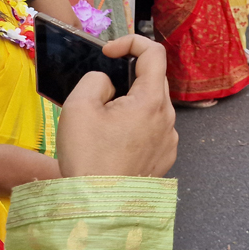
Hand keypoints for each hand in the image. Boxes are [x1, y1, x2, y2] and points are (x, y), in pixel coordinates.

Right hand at [57, 34, 176, 177]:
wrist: (99, 207)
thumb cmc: (88, 157)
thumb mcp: (79, 106)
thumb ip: (96, 79)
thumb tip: (108, 82)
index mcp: (151, 101)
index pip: (154, 52)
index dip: (130, 43)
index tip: (107, 54)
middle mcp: (168, 118)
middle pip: (154, 79)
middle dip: (128, 76)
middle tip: (100, 91)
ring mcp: (169, 139)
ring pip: (153, 106)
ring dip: (131, 103)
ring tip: (103, 122)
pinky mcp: (165, 157)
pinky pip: (154, 129)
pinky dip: (137, 125)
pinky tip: (115, 142)